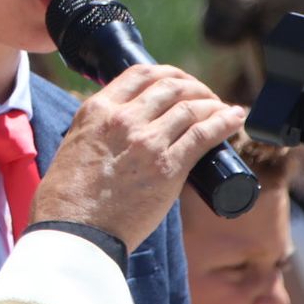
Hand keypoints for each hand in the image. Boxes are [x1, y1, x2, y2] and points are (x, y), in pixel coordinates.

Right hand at [31, 64, 245, 250]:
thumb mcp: (75, 144)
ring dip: (212, 103)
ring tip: (223, 109)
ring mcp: (148, 141)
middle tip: (204, 96)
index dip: (167, 73)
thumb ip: (97, 130)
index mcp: (97, 110)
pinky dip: (224, 122)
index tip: (178, 83)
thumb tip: (117, 129)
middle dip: (194, 86)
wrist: (76, 231)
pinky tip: (235, 118)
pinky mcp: (168, 167)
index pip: (140, 73)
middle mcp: (123, 118)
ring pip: (191, 106)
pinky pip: (204, 134)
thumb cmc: (69, 197)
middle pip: (170, 85)